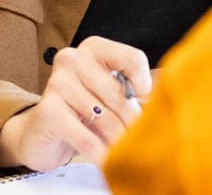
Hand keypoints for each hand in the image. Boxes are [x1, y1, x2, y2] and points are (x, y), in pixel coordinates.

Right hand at [0, 36, 151, 171]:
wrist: (42, 132)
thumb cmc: (84, 109)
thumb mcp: (110, 93)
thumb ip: (136, 90)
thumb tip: (169, 93)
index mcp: (95, 48)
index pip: (132, 58)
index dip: (145, 83)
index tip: (145, 101)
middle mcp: (73, 59)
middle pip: (119, 93)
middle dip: (133, 121)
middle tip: (142, 139)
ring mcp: (58, 83)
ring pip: (105, 117)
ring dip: (119, 141)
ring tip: (128, 153)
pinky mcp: (48, 110)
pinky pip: (85, 137)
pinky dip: (100, 154)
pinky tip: (108, 163)